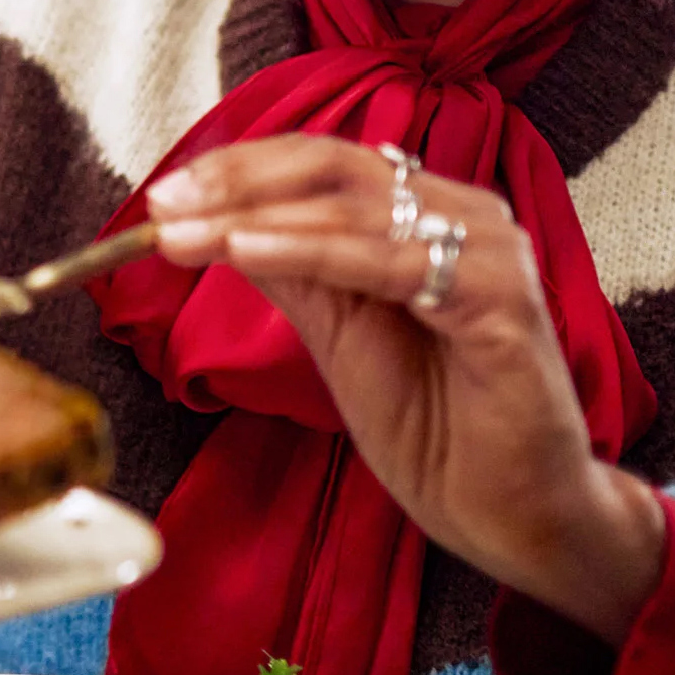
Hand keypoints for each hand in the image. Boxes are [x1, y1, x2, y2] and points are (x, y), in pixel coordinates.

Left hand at [147, 135, 664, 641]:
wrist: (511, 511)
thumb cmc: (437, 427)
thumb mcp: (341, 337)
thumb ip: (296, 274)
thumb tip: (220, 224)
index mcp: (429, 214)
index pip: (323, 163)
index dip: (240, 170)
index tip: (165, 197)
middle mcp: (466, 216)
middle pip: (334, 167)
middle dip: (236, 182)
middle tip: (163, 205)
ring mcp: (490, 253)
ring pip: (353, 207)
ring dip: (254, 216)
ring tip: (182, 232)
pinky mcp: (502, 301)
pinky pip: (389, 263)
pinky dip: (311, 251)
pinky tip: (246, 251)